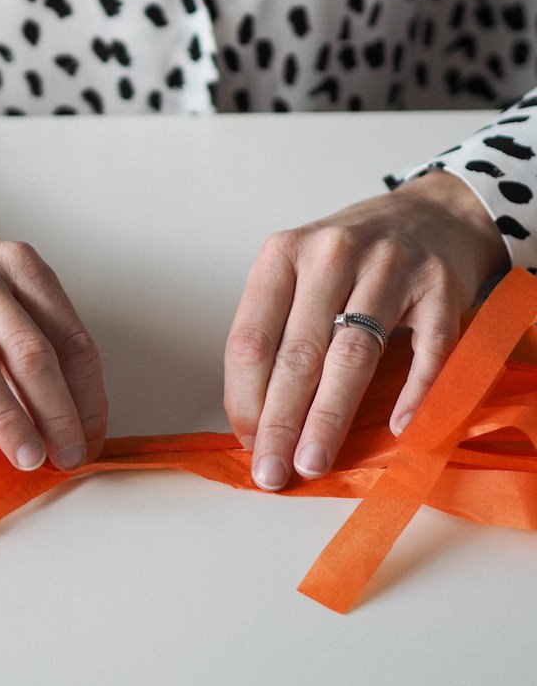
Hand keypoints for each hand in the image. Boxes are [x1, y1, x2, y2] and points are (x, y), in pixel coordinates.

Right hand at [0, 181, 106, 471]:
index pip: (70, 335)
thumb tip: (67, 402)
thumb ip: (27, 323)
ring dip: (7, 419)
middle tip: (67, 456)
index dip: (87, 394)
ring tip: (26, 457)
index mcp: (15, 262)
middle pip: (29, 352)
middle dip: (56, 414)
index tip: (90, 434)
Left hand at [223, 169, 509, 490]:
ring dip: (330, 416)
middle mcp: (332, 254)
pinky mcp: (441, 288)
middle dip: (281, 420)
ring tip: (313, 461)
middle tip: (271, 471)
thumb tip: (254, 419)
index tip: (246, 442)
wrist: (429, 214)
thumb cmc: (351, 257)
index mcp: (283, 253)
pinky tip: (396, 430)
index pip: (252, 337)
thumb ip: (278, 332)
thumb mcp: (300, 273)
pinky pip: (426, 350)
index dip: (246, 397)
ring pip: (353, 354)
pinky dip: (412, 393)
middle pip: (299, 352)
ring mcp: (391, 268)